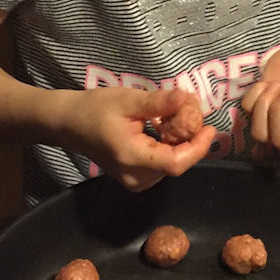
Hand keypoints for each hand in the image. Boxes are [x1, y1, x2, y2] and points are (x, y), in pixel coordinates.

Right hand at [58, 86, 213, 191]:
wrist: (69, 124)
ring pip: (170, 166)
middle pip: (176, 165)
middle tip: (193, 114)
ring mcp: (134, 181)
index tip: (210, 128)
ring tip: (179, 119)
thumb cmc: (95, 109)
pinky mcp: (134, 179)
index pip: (176, 163)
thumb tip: (187, 98)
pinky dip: (169, 149)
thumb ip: (158, 102)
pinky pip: (160, 166)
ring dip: (181, 145)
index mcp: (132, 158)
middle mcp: (135, 177)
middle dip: (190, 141)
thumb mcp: (128, 100)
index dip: (198, 148)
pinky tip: (165, 131)